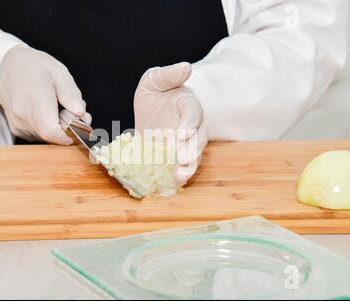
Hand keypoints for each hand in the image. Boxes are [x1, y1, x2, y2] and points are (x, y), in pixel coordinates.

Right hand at [0, 46, 90, 144]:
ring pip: (48, 138)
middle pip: (54, 136)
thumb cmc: (34, 67)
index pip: (52, 132)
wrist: (4, 68)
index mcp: (35, 99)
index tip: (79, 124)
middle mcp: (24, 116)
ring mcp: (19, 125)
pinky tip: (48, 112)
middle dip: (69, 128)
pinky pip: (41, 136)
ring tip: (58, 107)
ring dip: (60, 127)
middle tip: (71, 109)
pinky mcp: (18, 130)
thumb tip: (80, 113)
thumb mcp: (58, 71)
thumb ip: (70, 93)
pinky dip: (50, 127)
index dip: (69, 134)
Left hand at [134, 62, 207, 184]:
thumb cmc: (157, 92)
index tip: (181, 134)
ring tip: (178, 176)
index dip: (189, 124)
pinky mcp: (177, 157)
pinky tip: (170, 183)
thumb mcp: (155, 79)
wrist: (152, 110)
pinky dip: (178, 175)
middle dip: (190, 150)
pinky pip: (182, 167)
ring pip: (193, 156)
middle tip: (181, 160)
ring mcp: (186, 143)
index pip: (194, 113)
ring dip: (187, 167)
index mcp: (188, 104)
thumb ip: (169, 74)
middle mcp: (192, 126)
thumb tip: (186, 67)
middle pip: (197, 139)